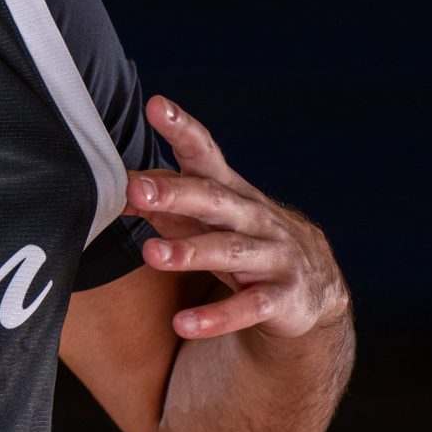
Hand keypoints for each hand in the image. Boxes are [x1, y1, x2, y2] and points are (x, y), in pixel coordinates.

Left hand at [129, 96, 349, 341]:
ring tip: (151, 255)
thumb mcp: (207, 220)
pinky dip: (216, 318)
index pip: (206, 154)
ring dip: (190, 252)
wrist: (313, 289)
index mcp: (231, 192)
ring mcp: (272, 256)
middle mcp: (254, 218)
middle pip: (213, 200)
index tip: (157, 107)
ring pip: (229, 251)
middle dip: (174, 193)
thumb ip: (165, 206)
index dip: (183, 129)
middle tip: (135, 189)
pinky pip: (247, 308)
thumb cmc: (243, 241)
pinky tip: (183, 324)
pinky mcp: (282, 297)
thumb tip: (118, 188)